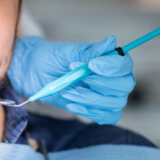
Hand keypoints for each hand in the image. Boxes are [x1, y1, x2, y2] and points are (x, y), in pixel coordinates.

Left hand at [8, 36, 134, 123]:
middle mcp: (114, 77)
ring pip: (114, 103)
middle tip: (76, 79)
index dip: (111, 67)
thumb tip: (111, 42)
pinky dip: (90, 112)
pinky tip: (72, 105)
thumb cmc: (52, 58)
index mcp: (109, 59)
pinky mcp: (99, 109)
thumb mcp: (67, 53)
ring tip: (68, 92)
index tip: (90, 65)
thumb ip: (89, 51)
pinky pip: (107, 116)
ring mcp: (108, 94)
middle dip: (100, 84)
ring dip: (89, 99)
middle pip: (124, 86)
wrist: (36, 74)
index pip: (124, 64)